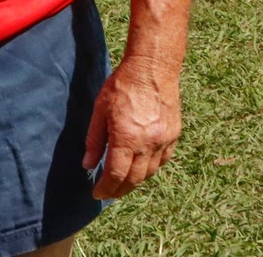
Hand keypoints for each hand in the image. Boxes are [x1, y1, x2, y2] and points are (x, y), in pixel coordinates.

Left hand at [84, 55, 181, 198]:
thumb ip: (94, 140)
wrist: (152, 69)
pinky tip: (141, 168)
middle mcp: (148, 144)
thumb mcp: (99, 111)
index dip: (105, 188)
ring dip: (136, 181)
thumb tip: (88, 165)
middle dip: (120, 190)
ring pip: (150, 172)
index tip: (97, 194)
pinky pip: (163, 161)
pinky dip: (151, 168)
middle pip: (134, 179)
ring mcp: (164, 141)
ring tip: (123, 183)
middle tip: (108, 193)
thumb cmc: (122, 86)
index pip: (116, 174)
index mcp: (127, 138)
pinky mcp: (174, 135)